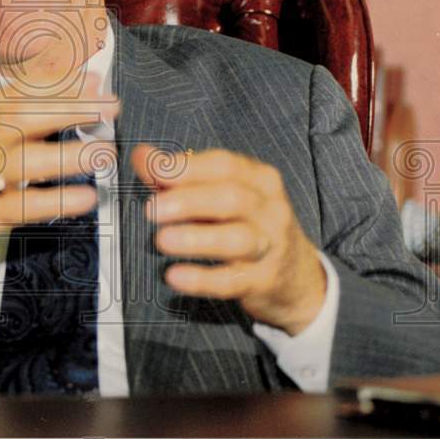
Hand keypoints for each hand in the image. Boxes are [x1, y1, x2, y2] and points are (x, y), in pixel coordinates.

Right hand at [0, 73, 117, 352]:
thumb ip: (5, 127)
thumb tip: (60, 101)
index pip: (17, 93)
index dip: (58, 83)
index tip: (95, 77)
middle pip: (25, 117)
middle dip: (73, 108)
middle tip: (112, 104)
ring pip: (26, 160)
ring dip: (70, 155)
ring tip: (105, 153)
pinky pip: (22, 206)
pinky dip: (56, 202)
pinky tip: (85, 200)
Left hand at [133, 144, 325, 334]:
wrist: (298, 279)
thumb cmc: (248, 226)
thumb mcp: (223, 196)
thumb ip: (180, 177)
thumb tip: (142, 156)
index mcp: (260, 180)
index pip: (224, 165)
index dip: (186, 167)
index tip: (152, 169)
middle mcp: (270, 209)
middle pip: (231, 198)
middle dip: (189, 201)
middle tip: (152, 209)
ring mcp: (270, 247)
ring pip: (237, 239)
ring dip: (197, 238)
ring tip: (162, 240)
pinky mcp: (263, 282)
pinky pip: (232, 280)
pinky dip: (202, 279)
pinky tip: (175, 276)